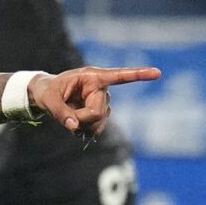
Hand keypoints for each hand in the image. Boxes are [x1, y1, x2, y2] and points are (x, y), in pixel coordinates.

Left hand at [28, 66, 160, 140]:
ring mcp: (103, 103)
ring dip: (82, 126)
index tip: (157, 73)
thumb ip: (59, 112)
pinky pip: (96, 130)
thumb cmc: (49, 91)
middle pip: (98, 112)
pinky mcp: (101, 114)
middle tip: (66, 117)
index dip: (138, 75)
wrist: (49, 96)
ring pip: (98, 123)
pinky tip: (75, 125)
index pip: (119, 76)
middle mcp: (102, 89)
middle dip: (81, 119)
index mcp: (93, 77)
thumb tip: (74, 126)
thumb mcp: (48, 99)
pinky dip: (84, 131)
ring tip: (68, 118)